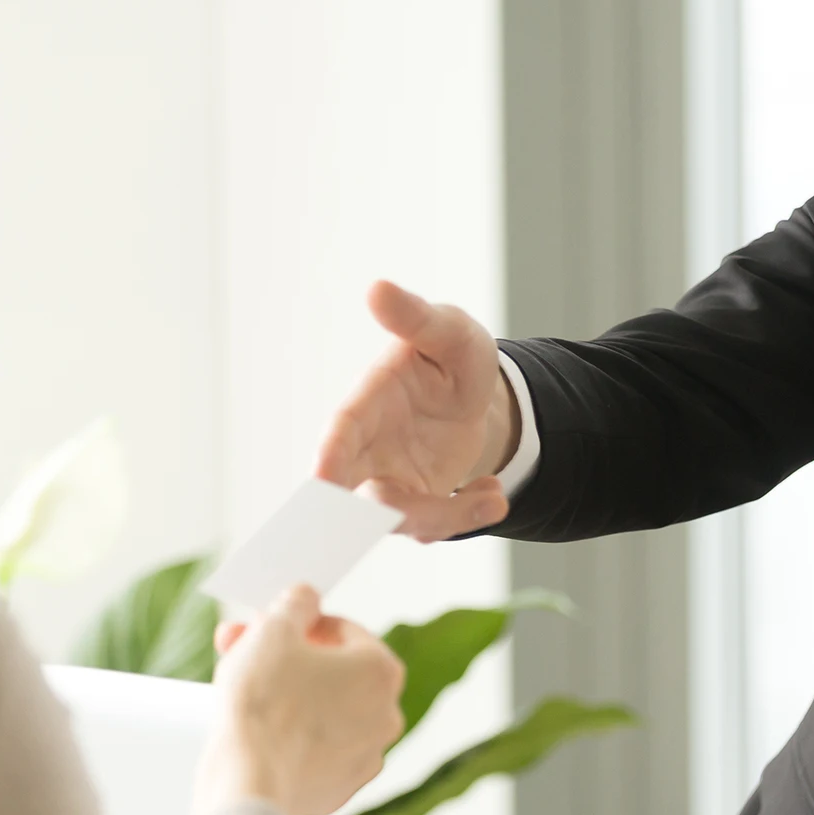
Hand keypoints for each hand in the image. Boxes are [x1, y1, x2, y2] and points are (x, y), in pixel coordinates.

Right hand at [195, 585, 405, 814]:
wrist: (244, 781)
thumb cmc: (262, 702)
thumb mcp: (274, 628)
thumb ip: (296, 603)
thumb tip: (305, 599)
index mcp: (381, 671)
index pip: (341, 631)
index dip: (299, 625)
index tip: (268, 630)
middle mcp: (386, 714)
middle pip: (333, 672)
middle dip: (287, 658)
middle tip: (245, 652)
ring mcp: (366, 756)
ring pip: (324, 711)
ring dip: (289, 695)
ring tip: (245, 691)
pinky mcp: (340, 788)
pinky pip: (316, 750)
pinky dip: (292, 738)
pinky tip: (259, 732)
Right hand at [315, 280, 516, 541]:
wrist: (475, 397)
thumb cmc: (452, 355)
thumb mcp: (449, 331)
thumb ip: (415, 317)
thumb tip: (379, 288)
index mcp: (368, 401)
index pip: (341, 430)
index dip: (330, 453)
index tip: (320, 479)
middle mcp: (367, 448)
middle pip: (355, 491)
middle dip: (368, 514)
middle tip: (406, 518)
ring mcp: (387, 480)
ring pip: (399, 518)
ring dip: (447, 516)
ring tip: (493, 496)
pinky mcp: (413, 505)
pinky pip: (432, 526)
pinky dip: (467, 516)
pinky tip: (492, 493)